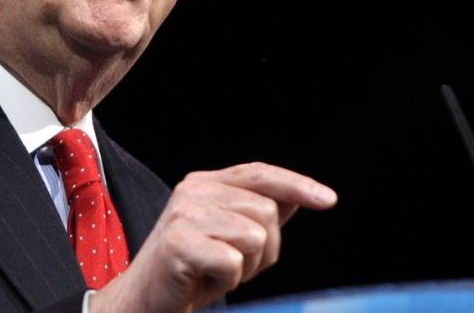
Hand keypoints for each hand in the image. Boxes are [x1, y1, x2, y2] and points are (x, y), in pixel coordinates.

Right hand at [90, 162, 336, 312]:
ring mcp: (184, 215)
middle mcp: (193, 191)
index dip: (297, 185)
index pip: (260, 174)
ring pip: (255, 236)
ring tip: (217, 272)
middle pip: (266, 210)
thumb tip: (296, 196)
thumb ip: (256, 214)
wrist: (144, 301)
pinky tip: (205, 281)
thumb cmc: (190, 272)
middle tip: (235, 266)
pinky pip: (234, 262)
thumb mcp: (228, 238)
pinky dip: (228, 280)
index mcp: (204, 183)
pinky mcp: (179, 244)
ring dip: (247, 267)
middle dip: (266, 248)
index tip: (329, 200)